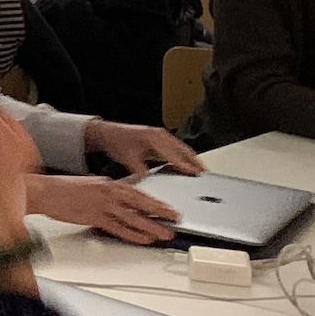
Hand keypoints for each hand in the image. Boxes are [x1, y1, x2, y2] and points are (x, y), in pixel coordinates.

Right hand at [30, 176, 179, 244]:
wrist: (45, 191)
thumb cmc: (64, 189)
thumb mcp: (92, 185)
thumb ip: (109, 192)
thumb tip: (124, 201)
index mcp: (109, 184)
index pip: (139, 193)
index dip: (156, 202)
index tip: (169, 208)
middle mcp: (109, 192)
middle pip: (141, 204)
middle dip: (160, 213)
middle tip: (175, 220)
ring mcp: (102, 205)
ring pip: (133, 217)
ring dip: (151, 227)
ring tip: (164, 234)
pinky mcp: (94, 217)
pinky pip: (118, 228)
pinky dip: (133, 234)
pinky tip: (143, 239)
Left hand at [84, 119, 203, 174]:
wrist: (108, 132)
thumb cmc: (116, 143)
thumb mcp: (127, 159)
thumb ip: (139, 171)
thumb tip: (149, 182)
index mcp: (153, 138)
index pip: (174, 154)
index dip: (185, 164)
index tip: (195, 173)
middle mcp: (160, 134)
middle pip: (183, 149)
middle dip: (195, 162)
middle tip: (205, 175)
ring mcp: (162, 135)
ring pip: (182, 148)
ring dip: (192, 159)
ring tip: (201, 171)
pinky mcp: (161, 137)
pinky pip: (177, 147)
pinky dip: (185, 156)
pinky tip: (188, 165)